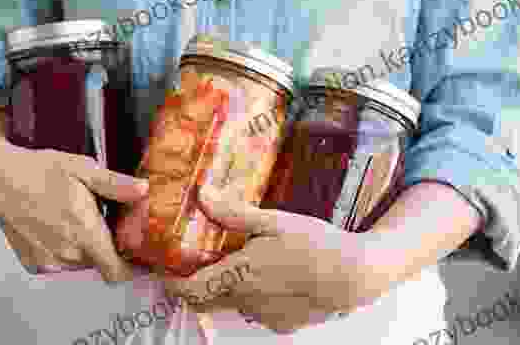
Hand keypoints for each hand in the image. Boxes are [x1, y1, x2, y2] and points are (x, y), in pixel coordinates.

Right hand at [0, 110, 148, 281]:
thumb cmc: (42, 170)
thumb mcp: (84, 169)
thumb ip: (115, 185)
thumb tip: (144, 190)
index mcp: (84, 233)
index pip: (118, 272)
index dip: (133, 268)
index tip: (140, 255)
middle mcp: (67, 254)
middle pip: (103, 262)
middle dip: (111, 246)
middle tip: (108, 220)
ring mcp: (49, 261)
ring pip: (83, 263)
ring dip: (88, 247)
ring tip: (80, 219)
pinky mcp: (34, 263)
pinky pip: (62, 262)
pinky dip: (67, 249)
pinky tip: (61, 226)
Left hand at [163, 185, 400, 333]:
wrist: (355, 276)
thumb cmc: (315, 244)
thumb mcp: (274, 221)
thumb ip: (234, 213)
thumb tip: (202, 194)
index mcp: (239, 275)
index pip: (189, 290)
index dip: (171, 282)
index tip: (164, 269)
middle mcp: (246, 302)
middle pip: (207, 299)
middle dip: (197, 284)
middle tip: (198, 261)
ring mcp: (265, 316)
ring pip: (233, 304)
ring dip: (229, 288)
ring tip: (242, 262)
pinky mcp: (283, 325)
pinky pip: (257, 312)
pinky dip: (254, 296)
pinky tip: (273, 276)